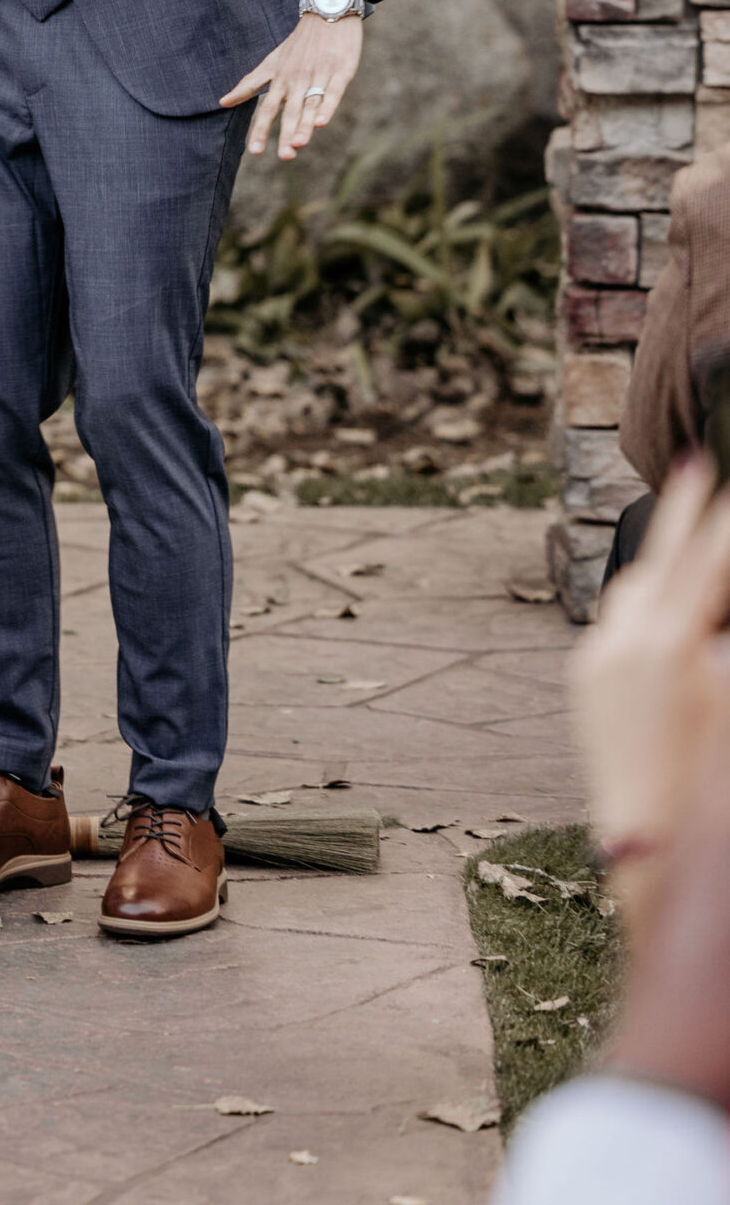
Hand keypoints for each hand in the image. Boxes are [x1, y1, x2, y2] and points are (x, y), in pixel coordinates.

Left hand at [220, 13, 362, 158]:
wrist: (327, 12)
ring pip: (310, 104)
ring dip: (305, 125)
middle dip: (286, 134)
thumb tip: (223, 102)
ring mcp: (319, 76)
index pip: (268, 109)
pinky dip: (328, 106)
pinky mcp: (341, 71)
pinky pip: (333, 92)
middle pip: (291, 111)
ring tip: (299, 145)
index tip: (254, 151)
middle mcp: (298, 80)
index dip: (261, 129)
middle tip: (284, 157)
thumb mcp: (271, 62)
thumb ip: (249, 84)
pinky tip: (322, 122)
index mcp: (281, 79)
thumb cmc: (299, 43)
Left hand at [571, 457, 729, 867]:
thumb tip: (714, 625)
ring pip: (629, 584)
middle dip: (682, 511)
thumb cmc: (703, 777)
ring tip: (683, 525)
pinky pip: (614, 618)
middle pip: (660, 558)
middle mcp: (623, 641)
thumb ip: (720, 651)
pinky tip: (660, 597)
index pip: (705, 569)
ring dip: (659, 557)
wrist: (645, 839)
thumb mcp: (726, 699)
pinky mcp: (584, 674)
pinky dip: (640, 598)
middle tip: (697, 461)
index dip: (722, 528)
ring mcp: (597, 655)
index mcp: (668, 647)